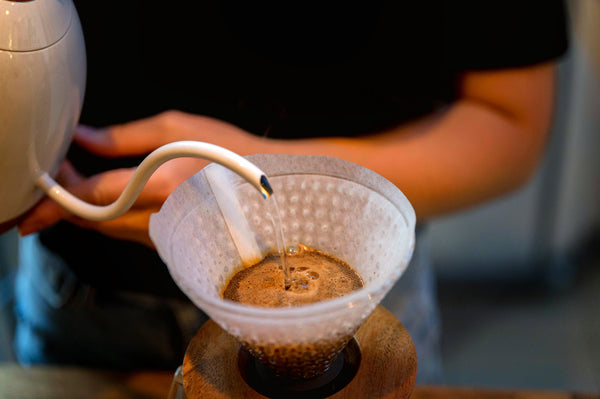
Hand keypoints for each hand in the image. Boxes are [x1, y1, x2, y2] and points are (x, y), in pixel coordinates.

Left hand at [18, 111, 252, 246]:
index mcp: (159, 187)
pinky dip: (108, 215)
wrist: (267, 190)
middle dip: (64, 200)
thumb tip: (83, 139)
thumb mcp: (177, 129)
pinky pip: (125, 231)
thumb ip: (124, 137)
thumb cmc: (229, 153)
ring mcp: (164, 238)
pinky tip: (112, 195)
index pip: (90, 197)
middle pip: (90, 219)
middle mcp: (158, 220)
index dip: (55, 196)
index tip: (37, 189)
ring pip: (105, 228)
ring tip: (79, 179)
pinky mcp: (169, 244)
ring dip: (84, 207)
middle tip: (57, 173)